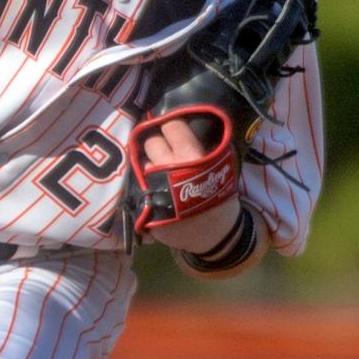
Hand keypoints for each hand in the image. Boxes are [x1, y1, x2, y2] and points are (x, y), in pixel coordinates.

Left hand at [139, 116, 241, 252]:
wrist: (216, 235)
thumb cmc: (219, 196)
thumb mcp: (220, 167)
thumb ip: (201, 146)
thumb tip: (183, 124)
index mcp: (192, 157)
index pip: (171, 125)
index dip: (170, 124)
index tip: (170, 127)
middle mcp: (169, 169)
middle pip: (151, 142)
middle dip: (157, 144)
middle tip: (164, 150)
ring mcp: (155, 188)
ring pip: (143, 165)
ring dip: (150, 166)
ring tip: (162, 174)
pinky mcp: (146, 207)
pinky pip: (139, 186)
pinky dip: (146, 186)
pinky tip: (157, 191)